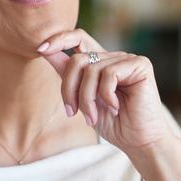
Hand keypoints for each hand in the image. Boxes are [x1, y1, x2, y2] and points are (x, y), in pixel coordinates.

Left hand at [38, 28, 171, 154]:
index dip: (59, 39)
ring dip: (86, 99)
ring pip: (90, 69)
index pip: (78, 38)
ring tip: (92, 117)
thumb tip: (45, 51)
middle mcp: (114, 57)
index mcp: (101, 63)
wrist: (139, 142)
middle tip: (72, 112)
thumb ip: (69, 75)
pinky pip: (109, 74)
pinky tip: (115, 108)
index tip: (41, 49)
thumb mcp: (83, 99)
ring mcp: (127, 59)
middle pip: (77, 59)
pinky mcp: (140, 65)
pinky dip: (106, 96)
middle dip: (68, 88)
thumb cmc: (114, 124)